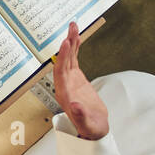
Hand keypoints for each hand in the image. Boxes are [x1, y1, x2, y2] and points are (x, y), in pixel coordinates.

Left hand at [53, 21, 108, 139]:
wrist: (93, 128)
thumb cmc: (90, 128)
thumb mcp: (87, 124)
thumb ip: (80, 116)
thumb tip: (74, 105)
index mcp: (63, 93)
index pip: (61, 72)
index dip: (63, 58)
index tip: (66, 44)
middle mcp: (64, 84)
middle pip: (63, 61)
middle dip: (67, 44)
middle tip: (72, 28)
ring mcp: (69, 80)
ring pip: (68, 57)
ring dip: (71, 42)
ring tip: (74, 26)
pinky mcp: (75, 77)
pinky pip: (74, 59)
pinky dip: (75, 48)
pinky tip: (77, 37)